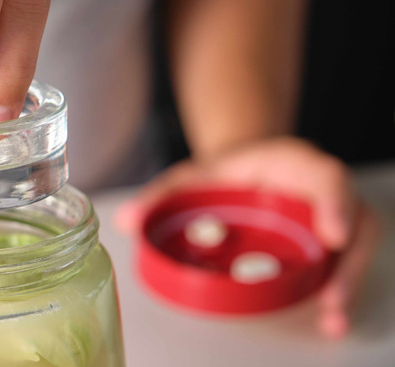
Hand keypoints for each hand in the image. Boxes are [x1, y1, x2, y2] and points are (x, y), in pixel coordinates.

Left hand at [115, 137, 380, 338]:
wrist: (238, 171)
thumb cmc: (220, 174)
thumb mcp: (188, 178)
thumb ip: (158, 197)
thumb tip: (124, 220)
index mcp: (288, 162)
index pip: (322, 175)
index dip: (332, 203)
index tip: (331, 234)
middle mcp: (315, 188)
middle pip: (353, 217)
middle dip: (348, 260)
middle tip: (332, 296)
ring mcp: (325, 215)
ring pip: (355, 245)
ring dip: (347, 281)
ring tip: (331, 316)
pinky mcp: (325, 241)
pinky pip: (343, 261)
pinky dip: (339, 286)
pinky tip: (327, 315)